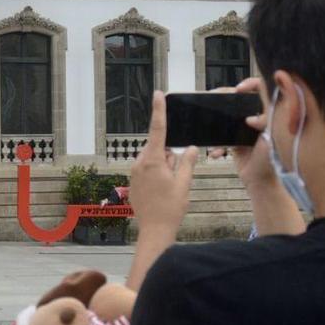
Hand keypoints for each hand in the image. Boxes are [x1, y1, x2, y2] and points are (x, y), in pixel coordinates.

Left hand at [130, 91, 198, 232]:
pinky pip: (147, 170)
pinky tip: (161, 192)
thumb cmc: (170, 208)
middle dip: (170, 157)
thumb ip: (188, 162)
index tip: (158, 94)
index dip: (159, 110)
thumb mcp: (184, 183)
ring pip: (154, 160)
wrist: (154, 231)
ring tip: (168, 189)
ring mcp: (134, 173)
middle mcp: (139, 163)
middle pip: (159, 148)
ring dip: (164, 167)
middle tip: (175, 179)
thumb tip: (192, 148)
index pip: (158, 130)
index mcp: (152, 161)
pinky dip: (157, 175)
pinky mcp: (133, 181)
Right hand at [227, 78, 278, 190]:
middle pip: (240, 100)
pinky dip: (218, 144)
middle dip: (226, 101)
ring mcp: (245, 129)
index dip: (251, 84)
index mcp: (269, 114)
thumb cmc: (270, 162)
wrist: (261, 183)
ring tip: (210, 126)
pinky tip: (217, 152)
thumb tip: (251, 117)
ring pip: (229, 117)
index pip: (262, 90)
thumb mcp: (271, 139)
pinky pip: (223, 136)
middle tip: (217, 102)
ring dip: (218, 123)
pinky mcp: (236, 141)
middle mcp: (257, 119)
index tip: (239, 89)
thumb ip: (266, 123)